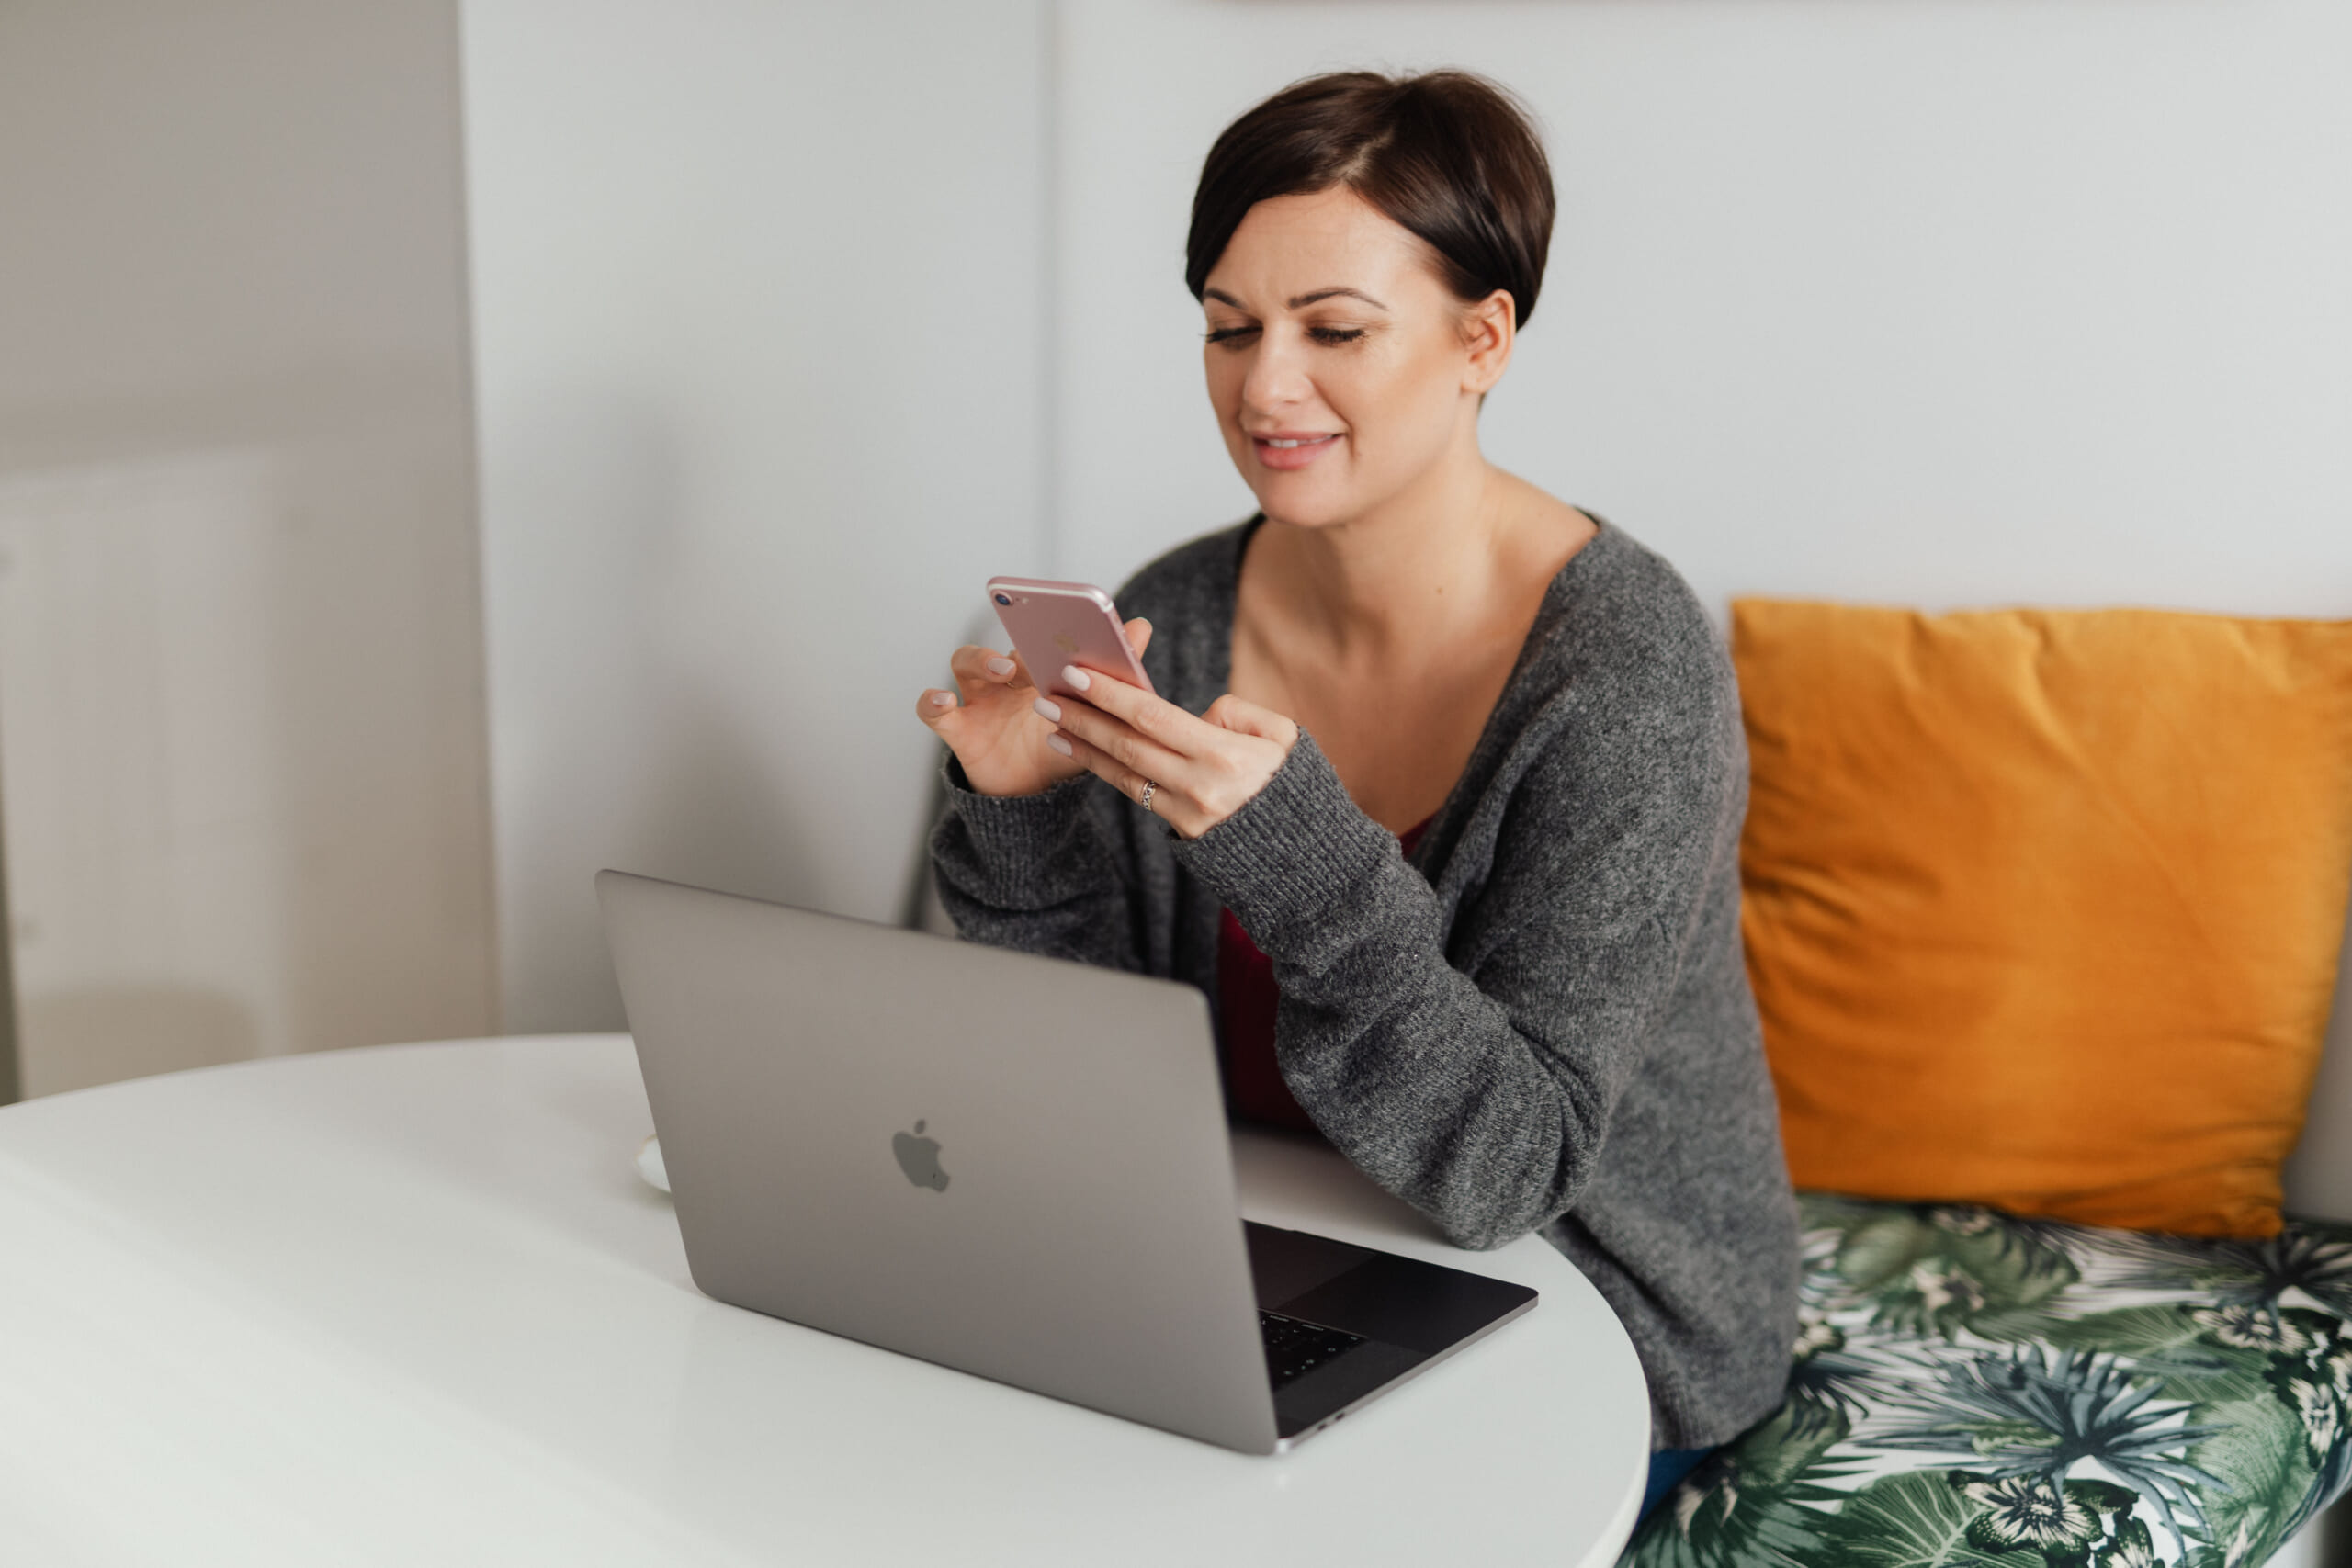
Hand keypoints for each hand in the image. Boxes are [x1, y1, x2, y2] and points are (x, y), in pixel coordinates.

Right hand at [915, 619, 1153, 797]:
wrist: (1032, 795)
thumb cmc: (1059, 745)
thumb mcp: (1091, 715)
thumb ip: (1114, 672)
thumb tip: (1142, 626)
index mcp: (1037, 668)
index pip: (1036, 635)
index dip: (1047, 625)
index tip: (1067, 622)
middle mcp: (1004, 677)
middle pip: (1002, 644)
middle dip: (1021, 646)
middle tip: (1042, 654)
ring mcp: (977, 700)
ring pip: (964, 662)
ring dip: (981, 659)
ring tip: (1004, 669)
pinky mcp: (957, 729)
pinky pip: (932, 709)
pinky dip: (932, 701)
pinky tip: (943, 701)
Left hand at [1028, 662, 1298, 838]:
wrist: (1307, 850)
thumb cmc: (1293, 781)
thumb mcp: (1282, 735)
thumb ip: (1238, 712)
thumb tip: (1198, 714)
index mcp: (1225, 756)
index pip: (1155, 717)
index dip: (1113, 695)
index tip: (1080, 675)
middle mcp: (1200, 786)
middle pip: (1129, 744)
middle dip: (1085, 716)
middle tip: (1049, 692)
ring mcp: (1187, 812)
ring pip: (1123, 771)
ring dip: (1084, 745)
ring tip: (1053, 721)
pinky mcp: (1181, 830)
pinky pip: (1134, 792)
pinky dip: (1103, 769)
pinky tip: (1081, 750)